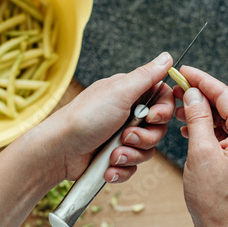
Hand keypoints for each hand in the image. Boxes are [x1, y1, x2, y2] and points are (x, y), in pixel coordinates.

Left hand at [50, 52, 174, 182]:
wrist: (60, 150)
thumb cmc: (86, 116)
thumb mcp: (120, 91)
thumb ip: (147, 76)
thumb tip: (167, 57)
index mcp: (130, 94)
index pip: (162, 99)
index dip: (163, 111)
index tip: (152, 117)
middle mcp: (127, 113)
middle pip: (158, 128)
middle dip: (145, 137)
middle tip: (126, 135)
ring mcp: (121, 136)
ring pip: (147, 150)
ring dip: (131, 154)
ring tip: (113, 153)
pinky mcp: (115, 156)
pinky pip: (133, 167)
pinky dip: (122, 169)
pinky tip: (109, 167)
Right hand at [174, 66, 227, 226]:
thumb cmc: (214, 199)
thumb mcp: (200, 152)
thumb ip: (198, 117)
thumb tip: (193, 94)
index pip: (226, 96)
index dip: (202, 81)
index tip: (185, 72)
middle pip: (227, 105)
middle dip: (201, 95)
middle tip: (179, 88)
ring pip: (226, 118)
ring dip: (203, 111)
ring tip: (181, 108)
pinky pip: (227, 133)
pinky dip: (209, 127)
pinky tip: (192, 127)